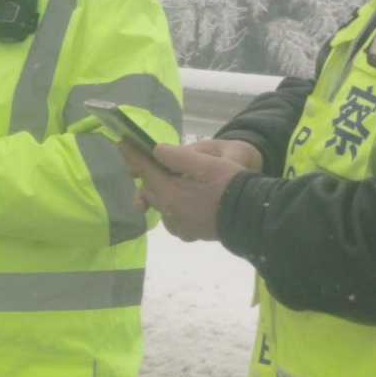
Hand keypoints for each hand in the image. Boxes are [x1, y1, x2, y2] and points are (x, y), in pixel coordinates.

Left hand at [125, 137, 253, 242]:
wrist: (253, 215)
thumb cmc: (231, 185)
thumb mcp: (208, 163)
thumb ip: (179, 156)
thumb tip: (157, 150)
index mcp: (171, 194)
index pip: (146, 171)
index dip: (133, 156)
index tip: (122, 143)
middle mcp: (170, 213)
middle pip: (150, 190)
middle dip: (145, 174)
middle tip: (143, 159)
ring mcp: (180, 226)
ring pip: (160, 205)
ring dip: (158, 191)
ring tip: (164, 179)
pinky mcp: (190, 233)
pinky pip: (172, 219)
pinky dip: (170, 207)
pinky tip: (180, 201)